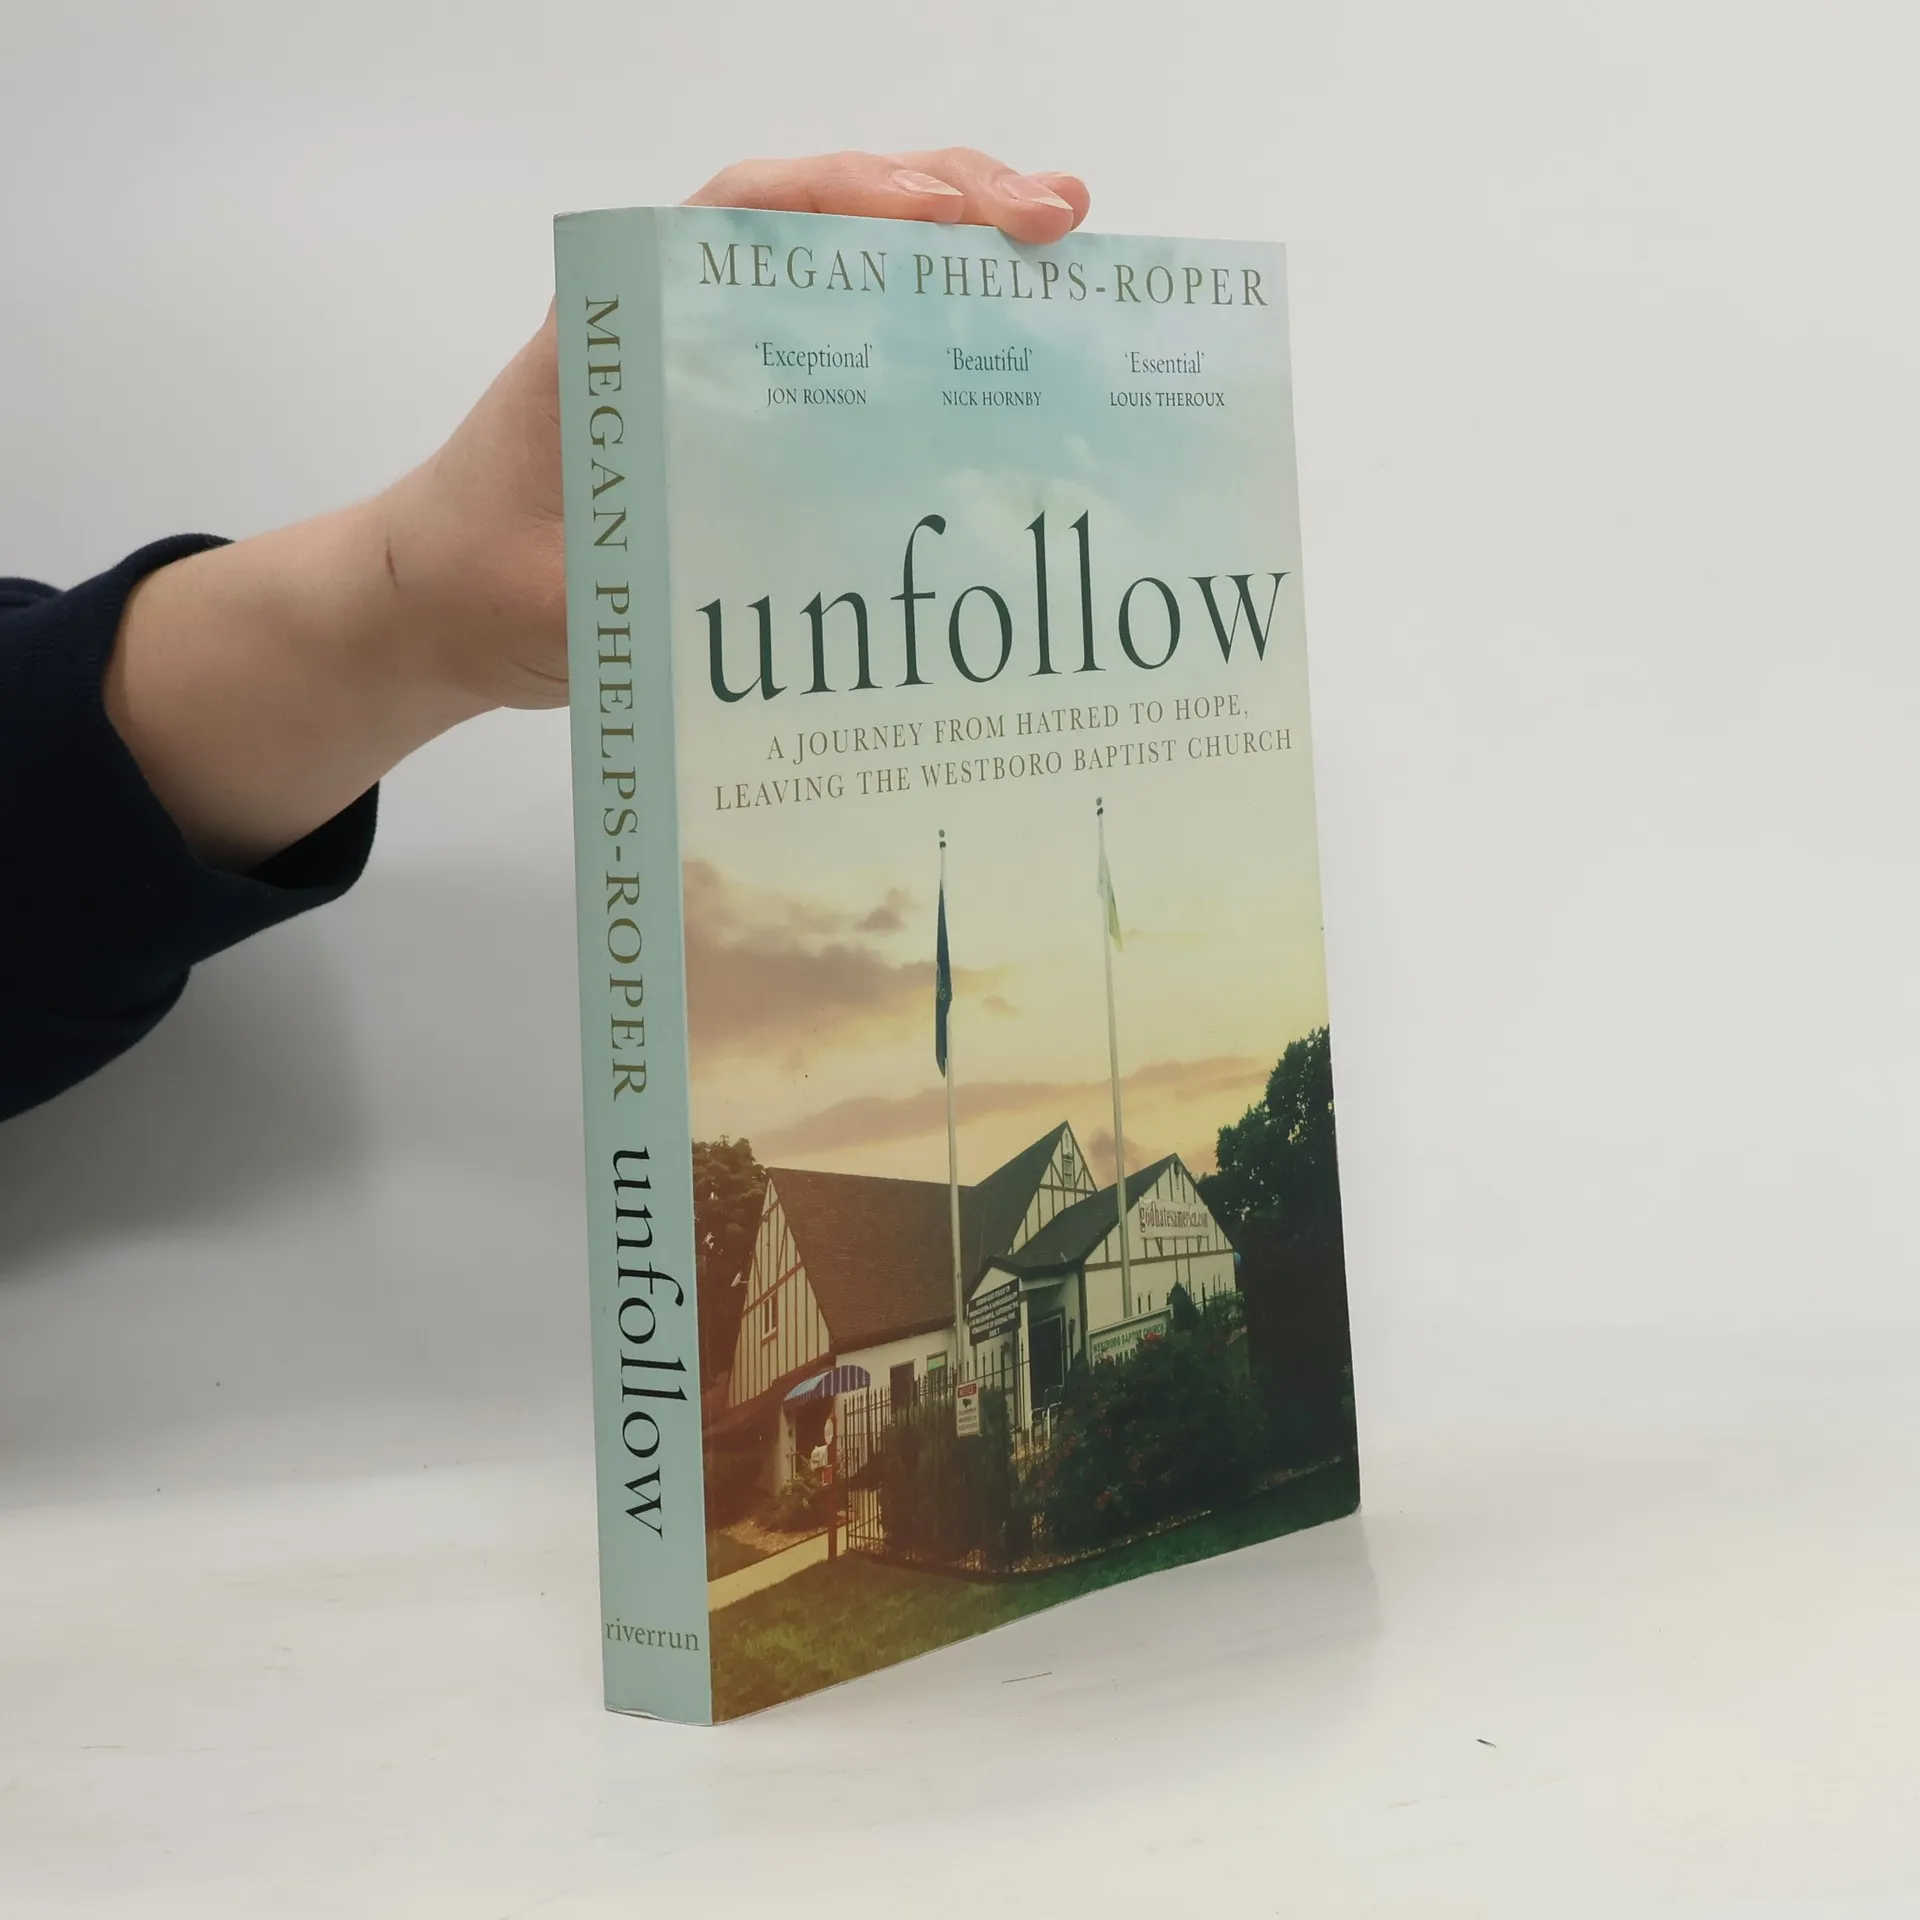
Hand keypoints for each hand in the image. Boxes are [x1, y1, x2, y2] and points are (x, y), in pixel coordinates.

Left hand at [109, 149, 1088, 867]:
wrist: (444, 599)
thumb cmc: (486, 577)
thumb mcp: (556, 589)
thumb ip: (630, 594)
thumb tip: (754, 610)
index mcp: (631, 322)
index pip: (752, 216)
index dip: (859, 202)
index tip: (953, 219)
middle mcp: (684, 315)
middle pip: (824, 218)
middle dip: (947, 202)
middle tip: (1057, 221)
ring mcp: (725, 358)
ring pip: (849, 272)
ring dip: (955, 252)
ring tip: (1060, 251)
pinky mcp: (754, 413)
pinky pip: (852, 351)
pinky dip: (930, 338)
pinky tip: (1006, 353)